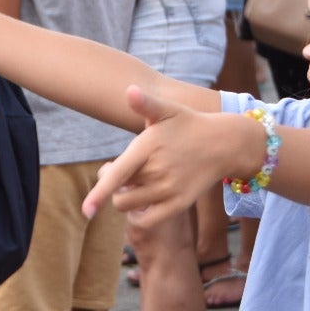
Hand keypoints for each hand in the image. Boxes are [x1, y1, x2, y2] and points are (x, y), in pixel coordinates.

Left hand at [82, 87, 254, 225]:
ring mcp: (169, 191)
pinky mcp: (178, 205)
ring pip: (127, 204)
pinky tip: (142, 198)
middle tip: (123, 170)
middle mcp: (158, 173)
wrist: (224, 144)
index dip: (100, 193)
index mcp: (149, 148)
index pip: (119, 175)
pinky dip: (138, 213)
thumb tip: (130, 90)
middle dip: (112, 183)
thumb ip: (146, 104)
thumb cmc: (188, 125)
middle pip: (118, 190)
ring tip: (135, 181)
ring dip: (124, 196)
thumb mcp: (168, 110)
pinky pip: (147, 220)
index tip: (86, 210)